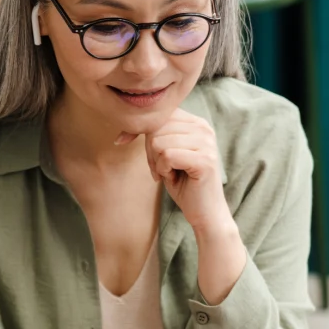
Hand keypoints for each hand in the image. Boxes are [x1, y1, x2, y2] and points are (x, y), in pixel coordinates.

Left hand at [145, 108, 233, 236]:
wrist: (205, 213)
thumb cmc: (183, 184)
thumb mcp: (166, 153)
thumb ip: (155, 135)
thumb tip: (122, 132)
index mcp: (196, 122)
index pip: (159, 115)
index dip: (142, 132)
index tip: (137, 149)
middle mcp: (204, 128)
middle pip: (156, 128)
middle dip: (150, 151)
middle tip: (160, 169)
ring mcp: (206, 143)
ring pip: (158, 142)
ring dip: (157, 163)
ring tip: (169, 173)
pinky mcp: (205, 160)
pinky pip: (167, 156)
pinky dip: (163, 170)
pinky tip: (173, 178)